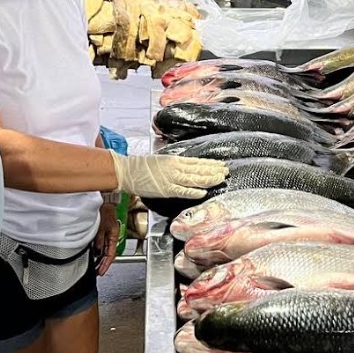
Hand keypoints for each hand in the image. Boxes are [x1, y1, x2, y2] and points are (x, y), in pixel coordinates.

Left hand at [94, 203, 120, 275]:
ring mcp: (107, 234)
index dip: (106, 264)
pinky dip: (98, 250)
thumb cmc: (104, 210)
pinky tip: (93, 254)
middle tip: (97, 271)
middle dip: (103, 263)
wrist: (104, 200)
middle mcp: (111, 236)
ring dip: (100, 258)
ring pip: (104, 249)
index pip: (111, 254)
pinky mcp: (103, 231)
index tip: (101, 272)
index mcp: (113, 235)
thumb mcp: (101, 226)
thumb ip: (99, 239)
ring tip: (95, 266)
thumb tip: (97, 250)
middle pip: (108, 253)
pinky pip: (101, 244)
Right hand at [111, 152, 226, 199]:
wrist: (127, 170)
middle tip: (226, 171)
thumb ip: (175, 165)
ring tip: (220, 179)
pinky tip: (203, 192)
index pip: (197, 162)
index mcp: (174, 160)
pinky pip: (182, 190)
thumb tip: (187, 167)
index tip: (220, 164)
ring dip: (208, 179)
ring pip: (194, 178)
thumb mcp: (161, 161)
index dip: (210, 164)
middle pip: (198, 169)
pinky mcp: (166, 189)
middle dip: (213, 170)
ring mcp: (171, 178)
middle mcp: (175, 167)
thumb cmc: (141, 166)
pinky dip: (193, 191)